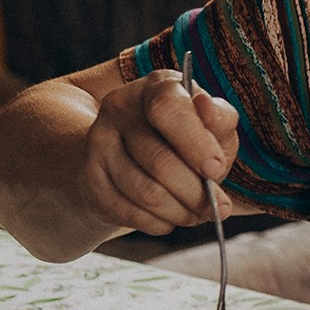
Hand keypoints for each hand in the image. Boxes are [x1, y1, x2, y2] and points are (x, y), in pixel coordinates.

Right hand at [81, 69, 239, 235]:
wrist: (142, 157)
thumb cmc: (189, 139)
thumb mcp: (214, 125)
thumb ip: (219, 119)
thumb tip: (208, 109)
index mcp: (157, 86)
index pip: (168, 109)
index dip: (195, 143)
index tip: (216, 170)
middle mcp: (121, 107)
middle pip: (158, 160)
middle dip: (196, 192)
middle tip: (219, 208)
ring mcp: (99, 141)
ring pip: (144, 191)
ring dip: (180, 212)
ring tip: (198, 214)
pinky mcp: (90, 175)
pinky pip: (127, 211)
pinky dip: (158, 223)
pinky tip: (171, 219)